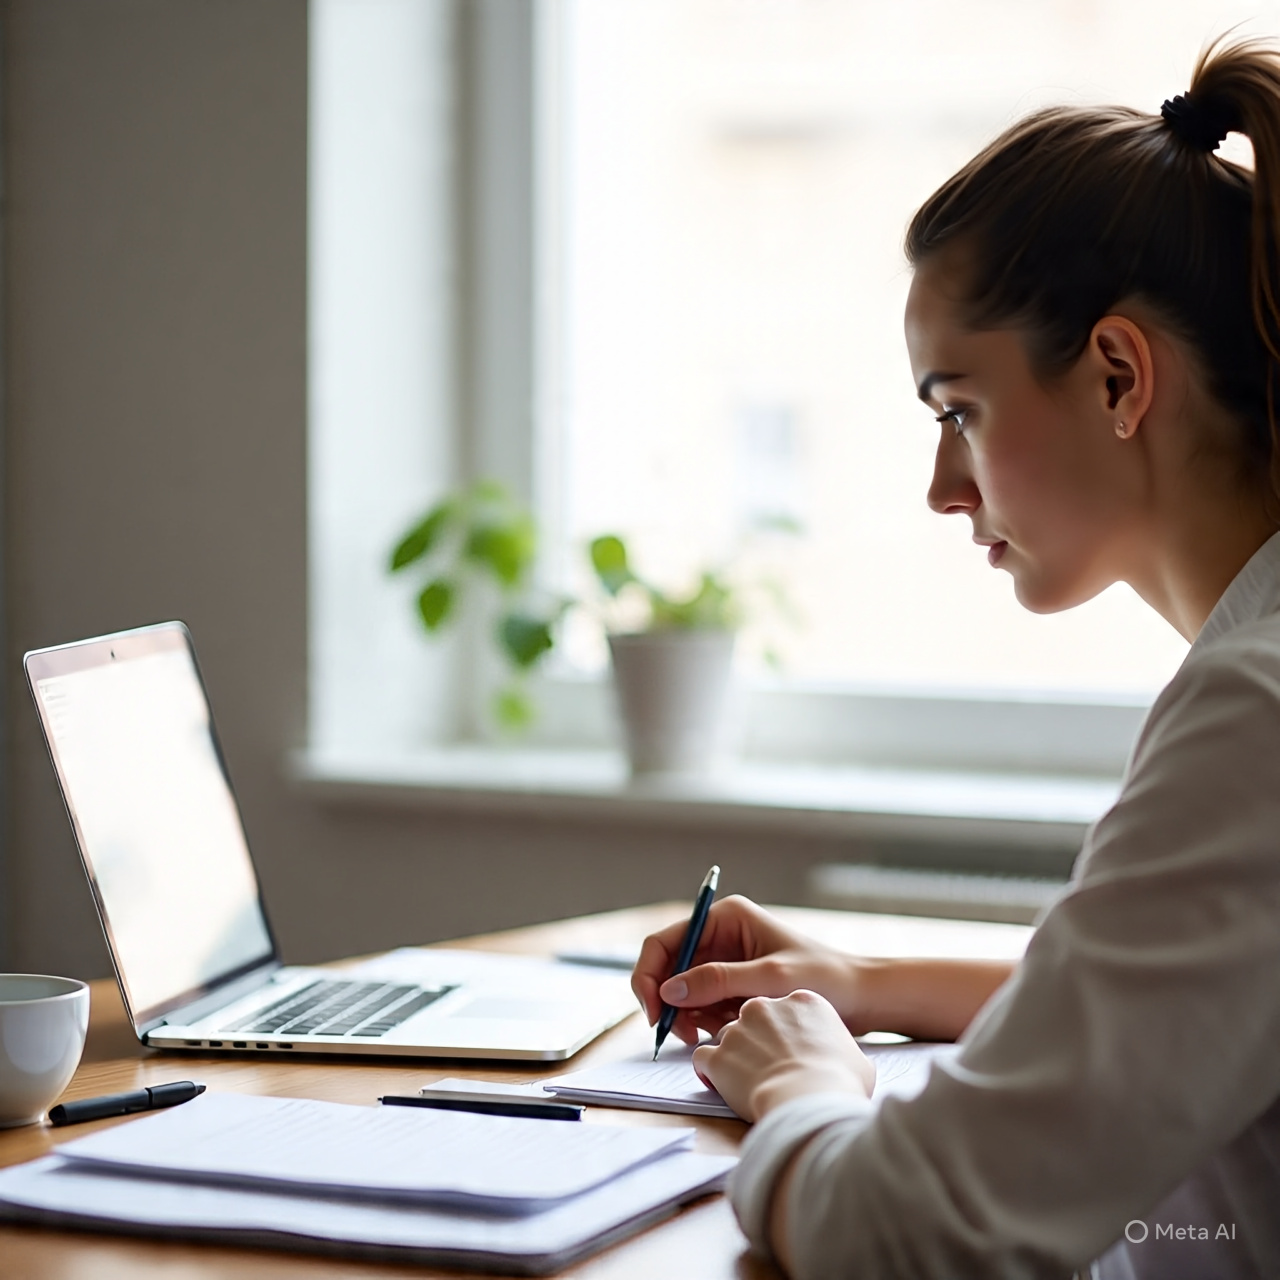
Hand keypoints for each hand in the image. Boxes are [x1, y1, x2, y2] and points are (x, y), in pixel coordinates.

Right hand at [631, 896, 864, 1044]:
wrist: (860, 999)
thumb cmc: (824, 979)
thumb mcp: (769, 979)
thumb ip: (719, 981)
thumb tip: (670, 990)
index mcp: (725, 918)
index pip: (665, 942)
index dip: (650, 976)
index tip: (654, 1011)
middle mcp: (720, 936)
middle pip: (669, 969)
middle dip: (670, 1002)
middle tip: (679, 1034)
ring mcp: (725, 962)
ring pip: (683, 992)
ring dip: (690, 1015)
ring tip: (716, 1032)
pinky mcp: (732, 987)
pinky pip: (702, 1005)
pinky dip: (706, 1022)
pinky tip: (727, 1030)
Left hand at [692, 990, 874, 1121]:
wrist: (810, 1100)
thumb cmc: (839, 1082)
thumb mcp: (857, 1059)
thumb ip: (841, 1050)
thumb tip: (844, 1062)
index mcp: (802, 1001)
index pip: (788, 1010)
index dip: (790, 1034)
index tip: (793, 1052)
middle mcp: (765, 1006)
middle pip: (755, 1019)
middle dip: (759, 1041)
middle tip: (770, 1068)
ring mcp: (737, 1029)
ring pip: (728, 1037)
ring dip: (736, 1056)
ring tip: (750, 1081)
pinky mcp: (717, 1055)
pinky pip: (705, 1058)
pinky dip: (711, 1072)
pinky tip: (723, 1086)